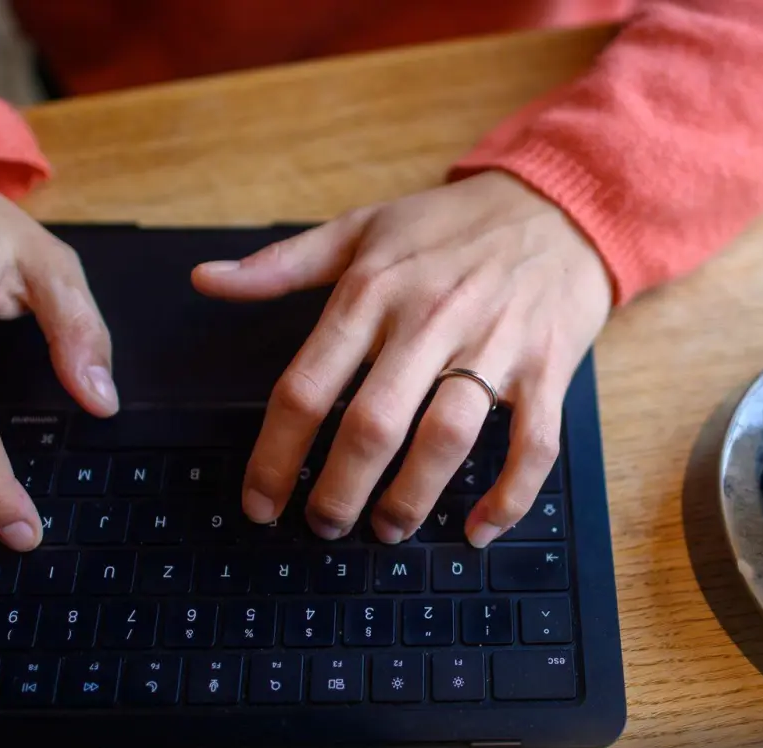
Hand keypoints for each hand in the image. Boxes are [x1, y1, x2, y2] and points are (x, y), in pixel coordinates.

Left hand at [192, 171, 611, 545]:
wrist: (557, 202)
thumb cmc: (451, 225)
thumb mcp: (361, 228)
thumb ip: (280, 263)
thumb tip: (205, 279)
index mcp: (373, 290)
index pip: (307, 386)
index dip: (275, 456)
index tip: (260, 502)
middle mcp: (430, 319)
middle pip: (372, 424)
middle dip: (340, 492)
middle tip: (323, 527)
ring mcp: (494, 345)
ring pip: (446, 438)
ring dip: (411, 498)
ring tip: (387, 530)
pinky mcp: (547, 367)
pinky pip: (532, 445)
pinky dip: (508, 497)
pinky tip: (477, 529)